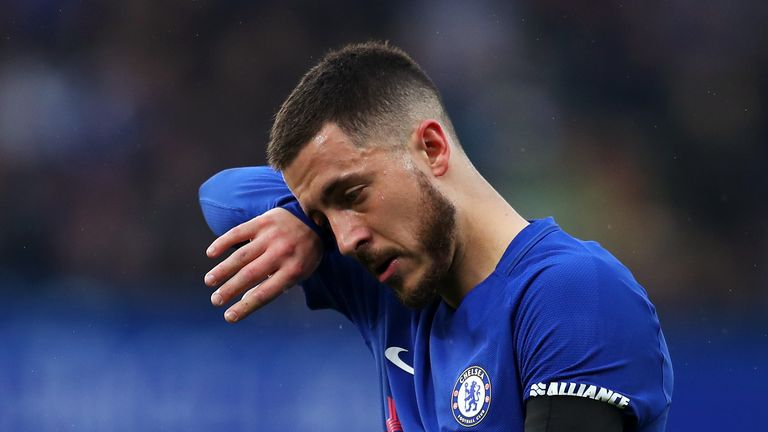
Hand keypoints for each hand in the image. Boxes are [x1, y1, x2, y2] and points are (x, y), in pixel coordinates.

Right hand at [204, 207, 322, 322]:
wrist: (313, 217)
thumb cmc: (305, 251)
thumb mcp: (301, 272)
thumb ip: (277, 285)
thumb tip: (246, 301)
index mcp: (294, 270)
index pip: (265, 293)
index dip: (245, 307)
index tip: (229, 317)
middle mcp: (281, 254)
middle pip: (250, 275)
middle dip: (229, 290)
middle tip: (215, 301)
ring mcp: (271, 237)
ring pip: (241, 256)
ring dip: (222, 270)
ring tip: (209, 281)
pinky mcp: (262, 222)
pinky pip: (238, 233)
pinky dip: (223, 243)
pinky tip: (211, 254)